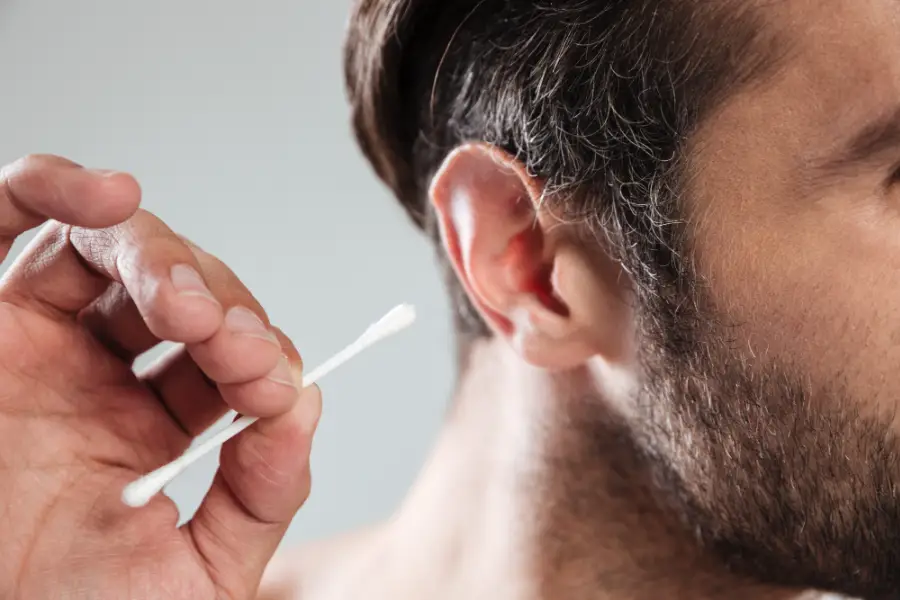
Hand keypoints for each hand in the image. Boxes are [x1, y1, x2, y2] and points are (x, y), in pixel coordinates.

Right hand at [0, 155, 320, 598]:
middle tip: (225, 336)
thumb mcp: (200, 574)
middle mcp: (106, 377)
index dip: (260, 350)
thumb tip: (307, 400)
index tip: (272, 375)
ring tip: (182, 301)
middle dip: (218, 301)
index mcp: (162, 429)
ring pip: (113, 251)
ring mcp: (44, 344)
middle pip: (181, 292)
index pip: (230, 356)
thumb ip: (265, 490)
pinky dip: (55, 190)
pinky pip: (13, 223)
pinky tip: (109, 194)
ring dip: (158, 254)